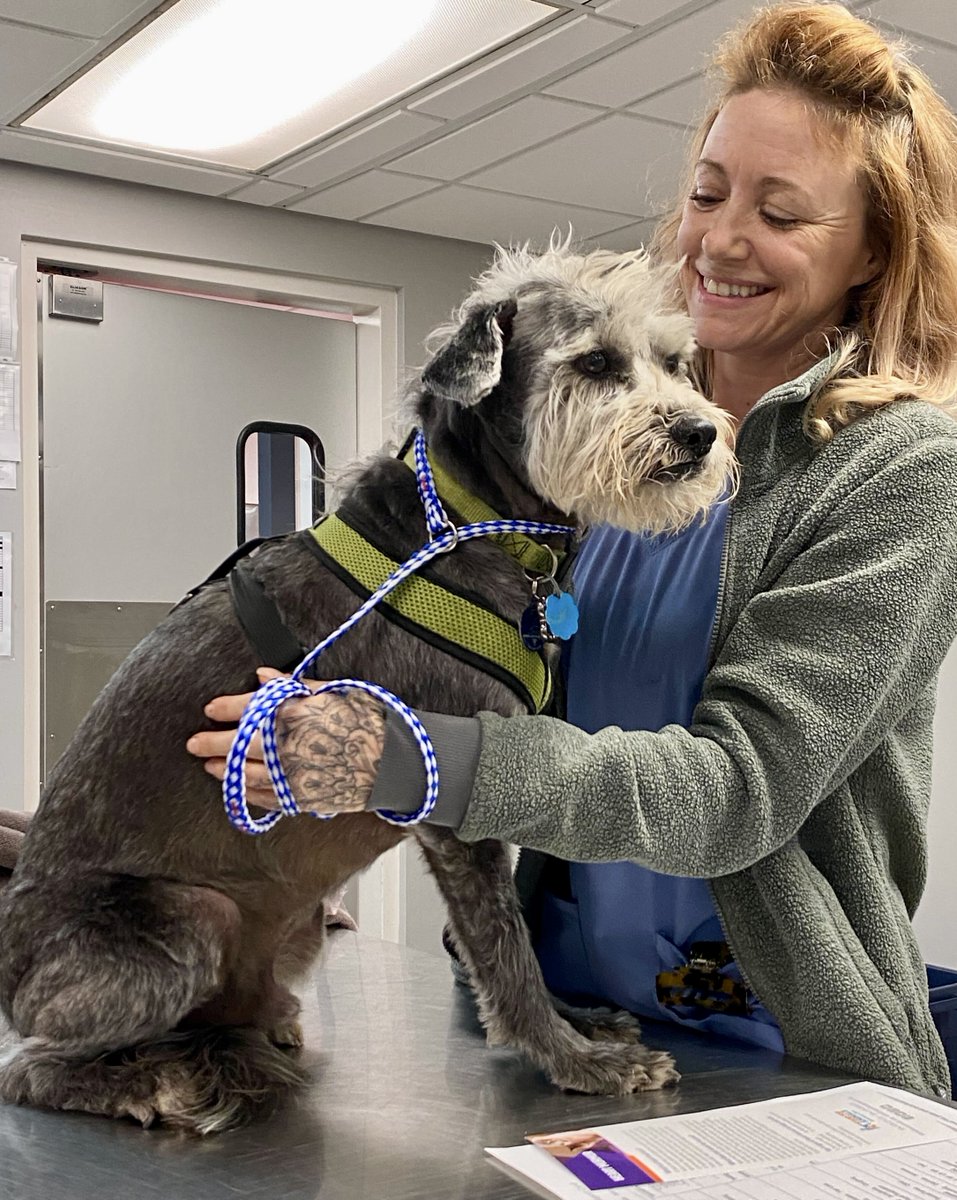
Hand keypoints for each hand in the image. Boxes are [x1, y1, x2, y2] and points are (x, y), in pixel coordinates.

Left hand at [187, 667, 386, 813]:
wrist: (393, 761)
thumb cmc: (367, 721)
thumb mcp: (333, 692)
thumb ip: (293, 687)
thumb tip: (263, 676)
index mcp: (294, 714)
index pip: (248, 709)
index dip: (225, 708)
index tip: (211, 709)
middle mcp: (287, 746)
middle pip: (237, 745)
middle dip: (211, 742)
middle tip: (194, 742)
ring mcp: (292, 775)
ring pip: (245, 774)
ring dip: (224, 770)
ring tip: (209, 766)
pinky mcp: (300, 797)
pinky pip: (265, 797)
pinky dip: (247, 792)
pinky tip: (237, 787)